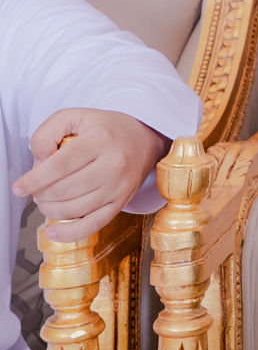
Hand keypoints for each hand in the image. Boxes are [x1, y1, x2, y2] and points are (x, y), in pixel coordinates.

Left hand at [12, 108, 170, 243]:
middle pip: (65, 189)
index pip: (60, 165)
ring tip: (45, 200)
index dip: (35, 179)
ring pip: (74, 208)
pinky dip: (70, 233)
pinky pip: (93, 224)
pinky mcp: (122, 202)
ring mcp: (119, 186)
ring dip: (50, 209)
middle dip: (41, 193)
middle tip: (37, 189)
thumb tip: (38, 162)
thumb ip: (49, 132)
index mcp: (101, 139)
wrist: (145, 138)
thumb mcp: (77, 116)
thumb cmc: (107, 128)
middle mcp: (113, 164)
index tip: (19, 187)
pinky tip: (53, 232)